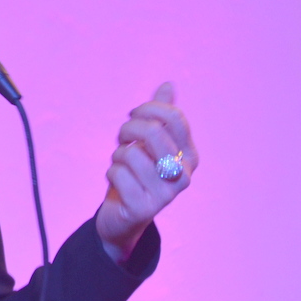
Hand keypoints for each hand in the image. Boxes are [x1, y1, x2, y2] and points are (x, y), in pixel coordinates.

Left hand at [96, 82, 198, 262]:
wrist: (124, 215)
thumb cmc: (138, 172)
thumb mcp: (149, 143)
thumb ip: (160, 116)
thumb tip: (169, 85)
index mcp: (190, 155)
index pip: (174, 118)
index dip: (148, 108)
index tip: (135, 114)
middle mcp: (184, 175)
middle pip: (153, 132)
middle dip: (129, 129)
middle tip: (122, 137)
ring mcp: (166, 195)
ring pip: (131, 154)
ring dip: (117, 155)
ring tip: (121, 164)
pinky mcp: (144, 208)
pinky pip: (117, 174)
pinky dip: (111, 172)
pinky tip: (117, 181)